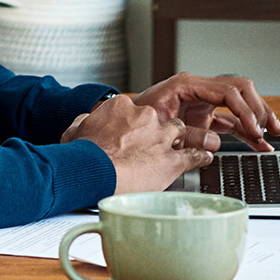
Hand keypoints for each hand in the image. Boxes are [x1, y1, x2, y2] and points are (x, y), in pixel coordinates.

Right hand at [60, 94, 214, 193]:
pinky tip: (204, 158)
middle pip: (161, 120)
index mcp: (122, 108)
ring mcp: (160, 138)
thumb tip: (84, 122)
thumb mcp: (74, 130)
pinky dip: (200, 157)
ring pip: (182, 132)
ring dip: (186, 140)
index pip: (136, 111)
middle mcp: (145, 117)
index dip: (136, 125)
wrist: (92, 171)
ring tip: (192, 145)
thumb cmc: (81, 154)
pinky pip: (193, 156)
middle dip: (160, 132)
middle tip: (155, 144)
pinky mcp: (171, 160)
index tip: (134, 134)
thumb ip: (85, 123)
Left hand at [133, 72, 279, 151]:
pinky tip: (256, 143)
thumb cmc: (137, 121)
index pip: (228, 91)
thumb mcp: (160, 128)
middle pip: (240, 91)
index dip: (246, 110)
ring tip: (271, 137)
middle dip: (259, 109)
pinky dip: (243, 131)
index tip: (255, 128)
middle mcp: (198, 89)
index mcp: (188, 85)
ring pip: (239, 105)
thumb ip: (187, 135)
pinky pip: (229, 120)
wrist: (123, 127)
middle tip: (270, 129)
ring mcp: (202, 101)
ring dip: (256, 119)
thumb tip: (213, 143)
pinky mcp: (202, 115)